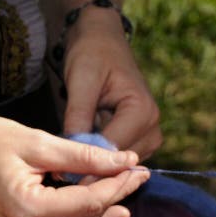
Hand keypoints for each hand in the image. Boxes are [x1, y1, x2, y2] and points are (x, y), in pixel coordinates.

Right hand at [0, 113, 148, 216]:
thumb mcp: (37, 142)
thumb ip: (85, 157)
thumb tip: (127, 161)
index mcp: (25, 209)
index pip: (90, 202)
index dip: (119, 185)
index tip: (139, 168)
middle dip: (116, 195)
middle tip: (139, 175)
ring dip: (105, 210)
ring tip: (130, 190)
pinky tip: (111, 210)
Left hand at [62, 8, 161, 159]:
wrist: (104, 42)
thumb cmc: (93, 54)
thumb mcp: (81, 80)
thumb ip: (78, 115)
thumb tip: (70, 147)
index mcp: (142, 111)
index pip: (115, 149)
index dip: (88, 163)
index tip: (62, 174)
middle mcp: (153, 127)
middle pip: (121, 161)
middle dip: (93, 166)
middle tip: (62, 173)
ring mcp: (150, 135)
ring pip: (121, 164)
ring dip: (97, 163)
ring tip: (71, 161)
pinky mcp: (141, 140)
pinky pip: (120, 158)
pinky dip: (102, 158)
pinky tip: (82, 151)